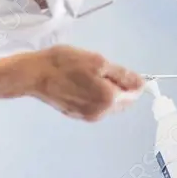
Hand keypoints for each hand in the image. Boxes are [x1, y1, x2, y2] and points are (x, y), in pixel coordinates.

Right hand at [22, 46, 144, 121]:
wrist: (35, 74)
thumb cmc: (64, 63)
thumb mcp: (97, 61)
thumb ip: (122, 74)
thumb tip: (142, 84)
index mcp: (109, 99)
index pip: (135, 92)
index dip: (130, 79)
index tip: (116, 69)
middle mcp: (102, 112)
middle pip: (124, 100)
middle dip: (118, 85)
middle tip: (99, 70)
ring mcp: (89, 116)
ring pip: (109, 103)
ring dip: (106, 90)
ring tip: (87, 75)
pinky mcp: (78, 115)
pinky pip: (96, 106)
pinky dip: (94, 95)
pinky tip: (80, 83)